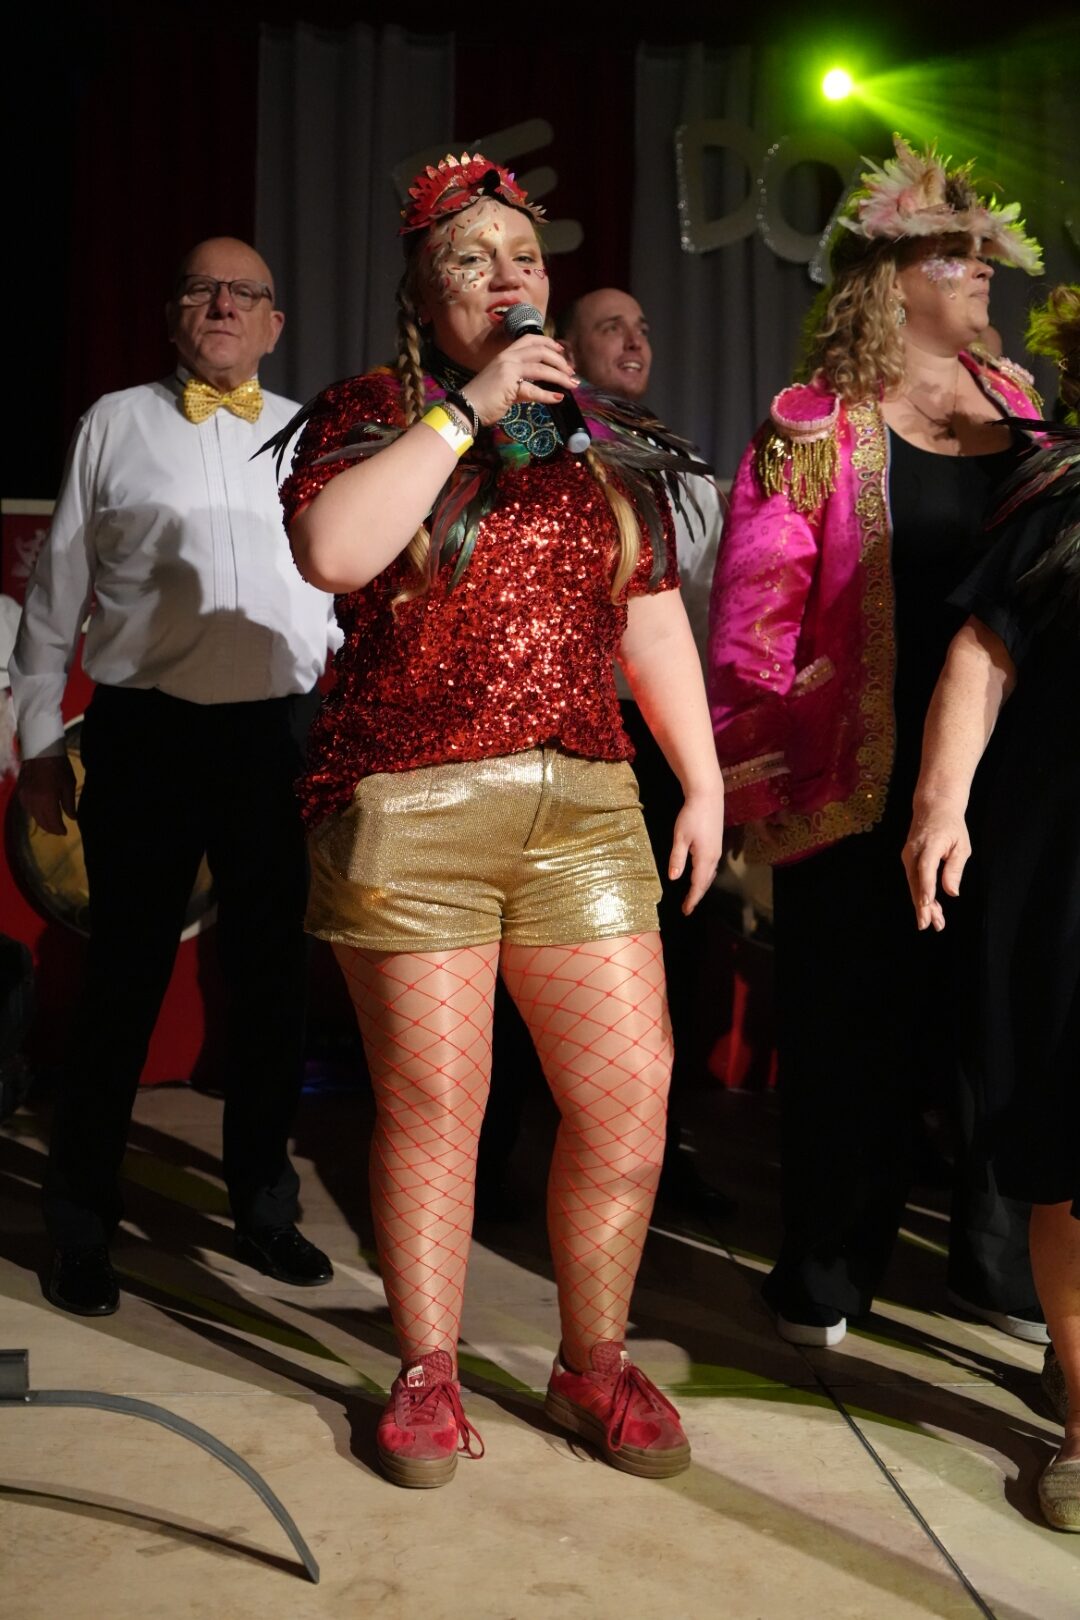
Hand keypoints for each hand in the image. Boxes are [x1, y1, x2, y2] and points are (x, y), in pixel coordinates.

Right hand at [18, 754, 76, 835]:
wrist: (40, 751)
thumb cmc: (58, 766)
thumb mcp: (68, 784)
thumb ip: (69, 804)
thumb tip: (72, 818)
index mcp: (47, 800)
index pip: (53, 822)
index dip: (59, 829)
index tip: (65, 832)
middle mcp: (33, 801)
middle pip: (42, 822)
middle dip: (51, 828)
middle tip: (59, 831)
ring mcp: (25, 797)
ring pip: (34, 816)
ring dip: (43, 822)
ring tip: (52, 824)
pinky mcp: (21, 793)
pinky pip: (28, 809)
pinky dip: (36, 814)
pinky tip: (42, 813)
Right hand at [459, 335, 577, 426]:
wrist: (466, 408)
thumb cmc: (483, 398)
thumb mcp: (504, 385)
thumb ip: (521, 383)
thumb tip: (542, 388)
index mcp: (505, 355)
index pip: (530, 339)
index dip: (548, 342)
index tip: (561, 350)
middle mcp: (507, 358)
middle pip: (541, 351)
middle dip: (560, 360)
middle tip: (571, 372)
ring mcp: (508, 370)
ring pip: (542, 368)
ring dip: (560, 376)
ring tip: (572, 384)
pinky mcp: (510, 385)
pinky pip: (534, 389)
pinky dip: (548, 394)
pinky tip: (558, 398)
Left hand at [669, 788, 724, 914]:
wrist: (708, 796)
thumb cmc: (692, 815)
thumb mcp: (680, 837)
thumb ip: (677, 858)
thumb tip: (674, 878)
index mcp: (705, 857)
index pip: (698, 884)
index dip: (692, 899)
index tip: (686, 910)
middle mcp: (714, 857)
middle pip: (706, 882)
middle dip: (697, 895)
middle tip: (687, 907)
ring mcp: (717, 850)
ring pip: (710, 874)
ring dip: (701, 886)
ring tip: (693, 895)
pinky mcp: (716, 843)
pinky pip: (711, 866)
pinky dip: (705, 875)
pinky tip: (700, 874)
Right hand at [901, 802, 970, 931]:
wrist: (932, 808)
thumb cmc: (951, 826)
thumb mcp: (961, 845)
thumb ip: (955, 869)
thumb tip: (952, 892)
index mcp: (930, 843)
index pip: (926, 868)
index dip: (926, 887)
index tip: (928, 904)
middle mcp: (914, 850)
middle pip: (916, 881)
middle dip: (923, 905)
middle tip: (930, 925)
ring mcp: (908, 856)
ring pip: (914, 884)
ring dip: (923, 905)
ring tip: (934, 923)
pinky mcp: (907, 860)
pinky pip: (914, 880)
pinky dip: (921, 895)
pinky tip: (931, 909)